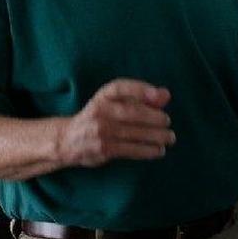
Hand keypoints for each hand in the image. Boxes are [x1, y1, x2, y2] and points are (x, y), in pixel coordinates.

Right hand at [58, 78, 174, 166]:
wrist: (67, 139)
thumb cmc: (100, 117)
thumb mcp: (115, 103)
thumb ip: (141, 98)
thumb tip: (165, 95)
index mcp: (103, 96)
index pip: (121, 88)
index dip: (141, 90)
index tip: (159, 95)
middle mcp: (99, 111)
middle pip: (131, 112)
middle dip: (154, 118)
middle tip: (167, 122)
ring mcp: (99, 131)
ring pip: (132, 133)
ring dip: (155, 136)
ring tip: (169, 138)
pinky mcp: (102, 149)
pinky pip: (129, 149)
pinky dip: (146, 150)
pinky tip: (158, 150)